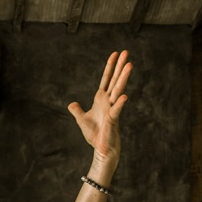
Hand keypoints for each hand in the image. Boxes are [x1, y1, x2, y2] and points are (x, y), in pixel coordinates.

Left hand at [67, 50, 131, 173]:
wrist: (101, 148)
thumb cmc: (94, 135)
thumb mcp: (82, 120)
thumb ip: (77, 111)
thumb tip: (71, 104)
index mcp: (101, 99)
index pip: (107, 79)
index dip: (110, 66)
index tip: (115, 53)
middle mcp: (108, 101)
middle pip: (115, 80)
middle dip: (120, 66)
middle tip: (126, 52)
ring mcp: (112, 109)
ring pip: (118, 90)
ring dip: (123, 78)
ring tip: (129, 65)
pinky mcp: (113, 120)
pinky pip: (116, 110)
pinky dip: (119, 104)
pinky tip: (124, 96)